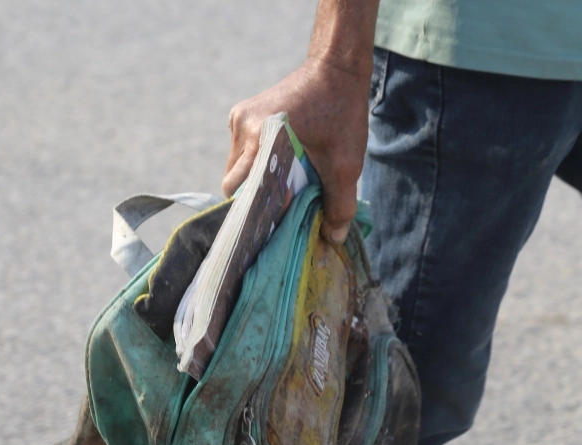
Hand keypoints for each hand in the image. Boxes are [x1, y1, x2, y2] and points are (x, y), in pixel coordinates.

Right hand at [222, 55, 370, 244]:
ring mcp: (239, 117)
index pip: (238, 188)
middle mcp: (243, 125)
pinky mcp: (243, 113)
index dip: (250, 211)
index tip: (266, 228)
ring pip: (237, 167)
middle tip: (281, 209)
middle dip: (255, 197)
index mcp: (262, 136)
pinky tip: (282, 164)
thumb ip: (340, 205)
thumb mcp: (346, 164)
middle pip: (235, 180)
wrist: (336, 68)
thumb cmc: (342, 114)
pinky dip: (258, 162)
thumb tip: (332, 239)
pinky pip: (243, 151)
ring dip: (257, 179)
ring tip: (284, 185)